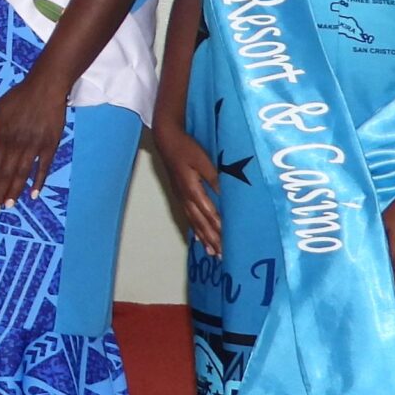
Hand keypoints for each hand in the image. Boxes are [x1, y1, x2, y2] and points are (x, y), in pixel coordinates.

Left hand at [0, 67, 67, 209]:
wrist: (45, 88)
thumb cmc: (19, 97)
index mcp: (2, 137)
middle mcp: (16, 144)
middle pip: (7, 173)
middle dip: (0, 193)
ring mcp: (34, 146)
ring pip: (22, 173)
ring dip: (15, 191)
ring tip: (9, 206)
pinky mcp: (50, 145)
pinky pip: (43, 167)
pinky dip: (38, 182)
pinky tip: (33, 195)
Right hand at [154, 121, 221, 256]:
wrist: (166, 140)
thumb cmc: (186, 148)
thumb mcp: (203, 160)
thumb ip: (215, 178)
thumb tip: (226, 195)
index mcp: (192, 190)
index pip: (209, 214)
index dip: (219, 229)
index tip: (228, 242)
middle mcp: (185, 197)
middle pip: (200, 223)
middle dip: (212, 239)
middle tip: (222, 255)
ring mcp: (181, 197)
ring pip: (194, 222)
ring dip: (203, 237)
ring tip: (212, 252)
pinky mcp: (179, 194)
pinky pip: (188, 216)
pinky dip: (194, 228)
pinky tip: (197, 236)